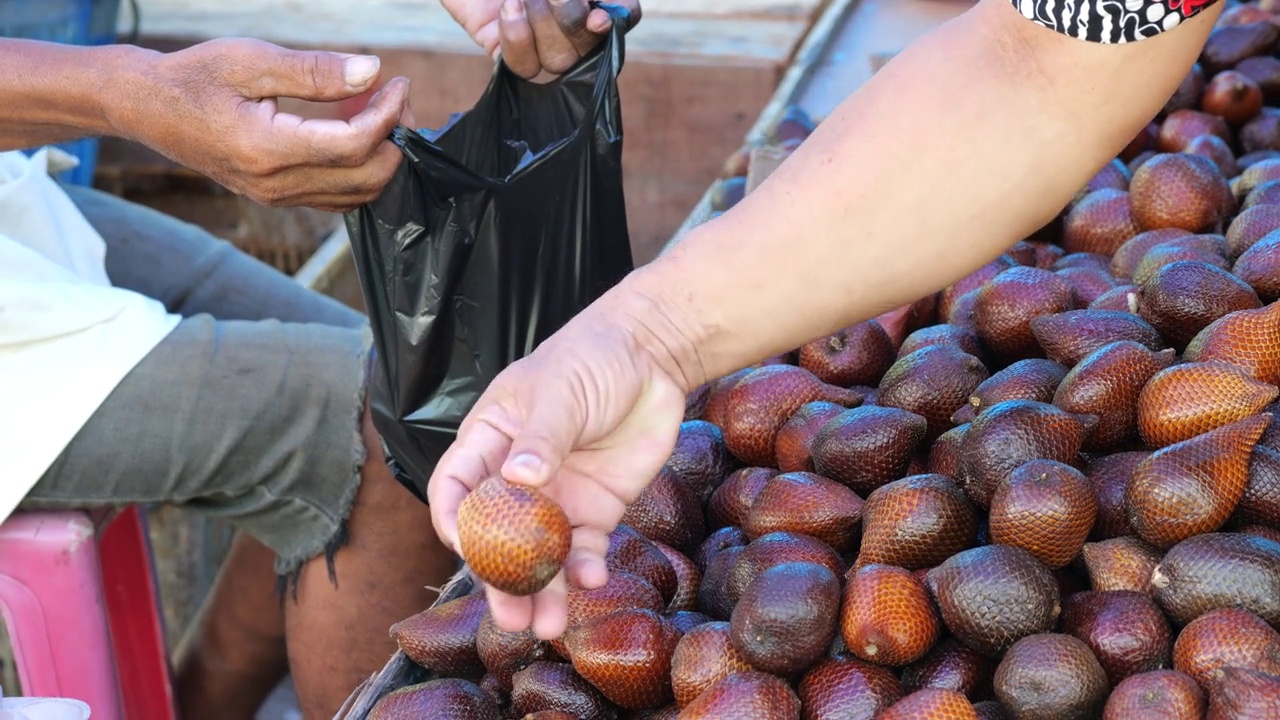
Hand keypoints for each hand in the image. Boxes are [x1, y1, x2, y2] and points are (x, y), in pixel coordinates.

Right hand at [113, 39, 413, 211]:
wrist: (148, 108)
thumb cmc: (195, 76)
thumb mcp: (251, 60)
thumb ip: (314, 70)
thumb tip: (372, 71)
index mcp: (267, 149)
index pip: (353, 144)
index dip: (387, 115)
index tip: (399, 83)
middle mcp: (275, 185)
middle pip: (366, 178)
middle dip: (393, 139)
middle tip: (396, 99)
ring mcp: (277, 198)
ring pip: (357, 194)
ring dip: (381, 157)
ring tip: (380, 112)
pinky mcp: (278, 198)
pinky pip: (338, 196)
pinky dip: (361, 170)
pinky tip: (356, 130)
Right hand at [428, 284, 696, 638]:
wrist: (654, 357)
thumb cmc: (592, 358)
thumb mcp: (560, 390)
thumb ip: (541, 437)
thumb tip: (519, 478)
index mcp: (490, 442)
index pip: (456, 489)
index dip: (455, 521)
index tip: (467, 548)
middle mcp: (517, 478)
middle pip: (498, 537)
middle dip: (501, 578)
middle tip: (510, 615)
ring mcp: (557, 497)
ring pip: (541, 555)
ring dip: (543, 590)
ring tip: (548, 626)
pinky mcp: (597, 509)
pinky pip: (586, 549)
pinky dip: (586, 569)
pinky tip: (591, 581)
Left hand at [442, 0, 640, 78]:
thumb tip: (599, 13)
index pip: (625, 12)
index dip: (621, 14)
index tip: (598, 16)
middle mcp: (569, 20)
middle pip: (592, 44)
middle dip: (570, 18)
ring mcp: (538, 41)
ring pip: (560, 61)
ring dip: (543, 25)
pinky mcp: (504, 53)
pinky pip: (523, 67)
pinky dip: (518, 38)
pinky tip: (510, 8)